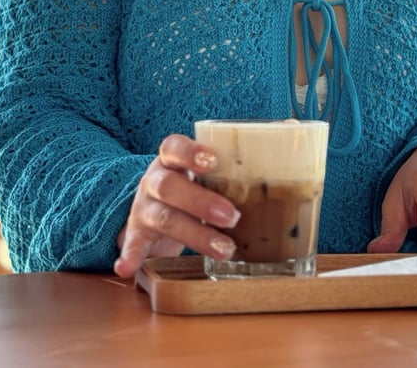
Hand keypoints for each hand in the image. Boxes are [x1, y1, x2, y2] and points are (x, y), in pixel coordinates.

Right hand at [114, 134, 239, 278]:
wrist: (155, 206)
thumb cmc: (192, 186)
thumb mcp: (206, 174)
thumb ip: (233, 172)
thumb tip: (288, 165)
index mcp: (171, 160)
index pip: (174, 147)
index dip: (191, 153)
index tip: (213, 160)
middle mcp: (154, 180)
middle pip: (170, 186)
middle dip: (201, 202)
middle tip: (232, 216)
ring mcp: (143, 207)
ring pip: (164, 218)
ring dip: (194, 235)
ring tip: (225, 249)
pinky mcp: (136, 233)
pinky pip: (132, 244)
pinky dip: (130, 255)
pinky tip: (128, 268)